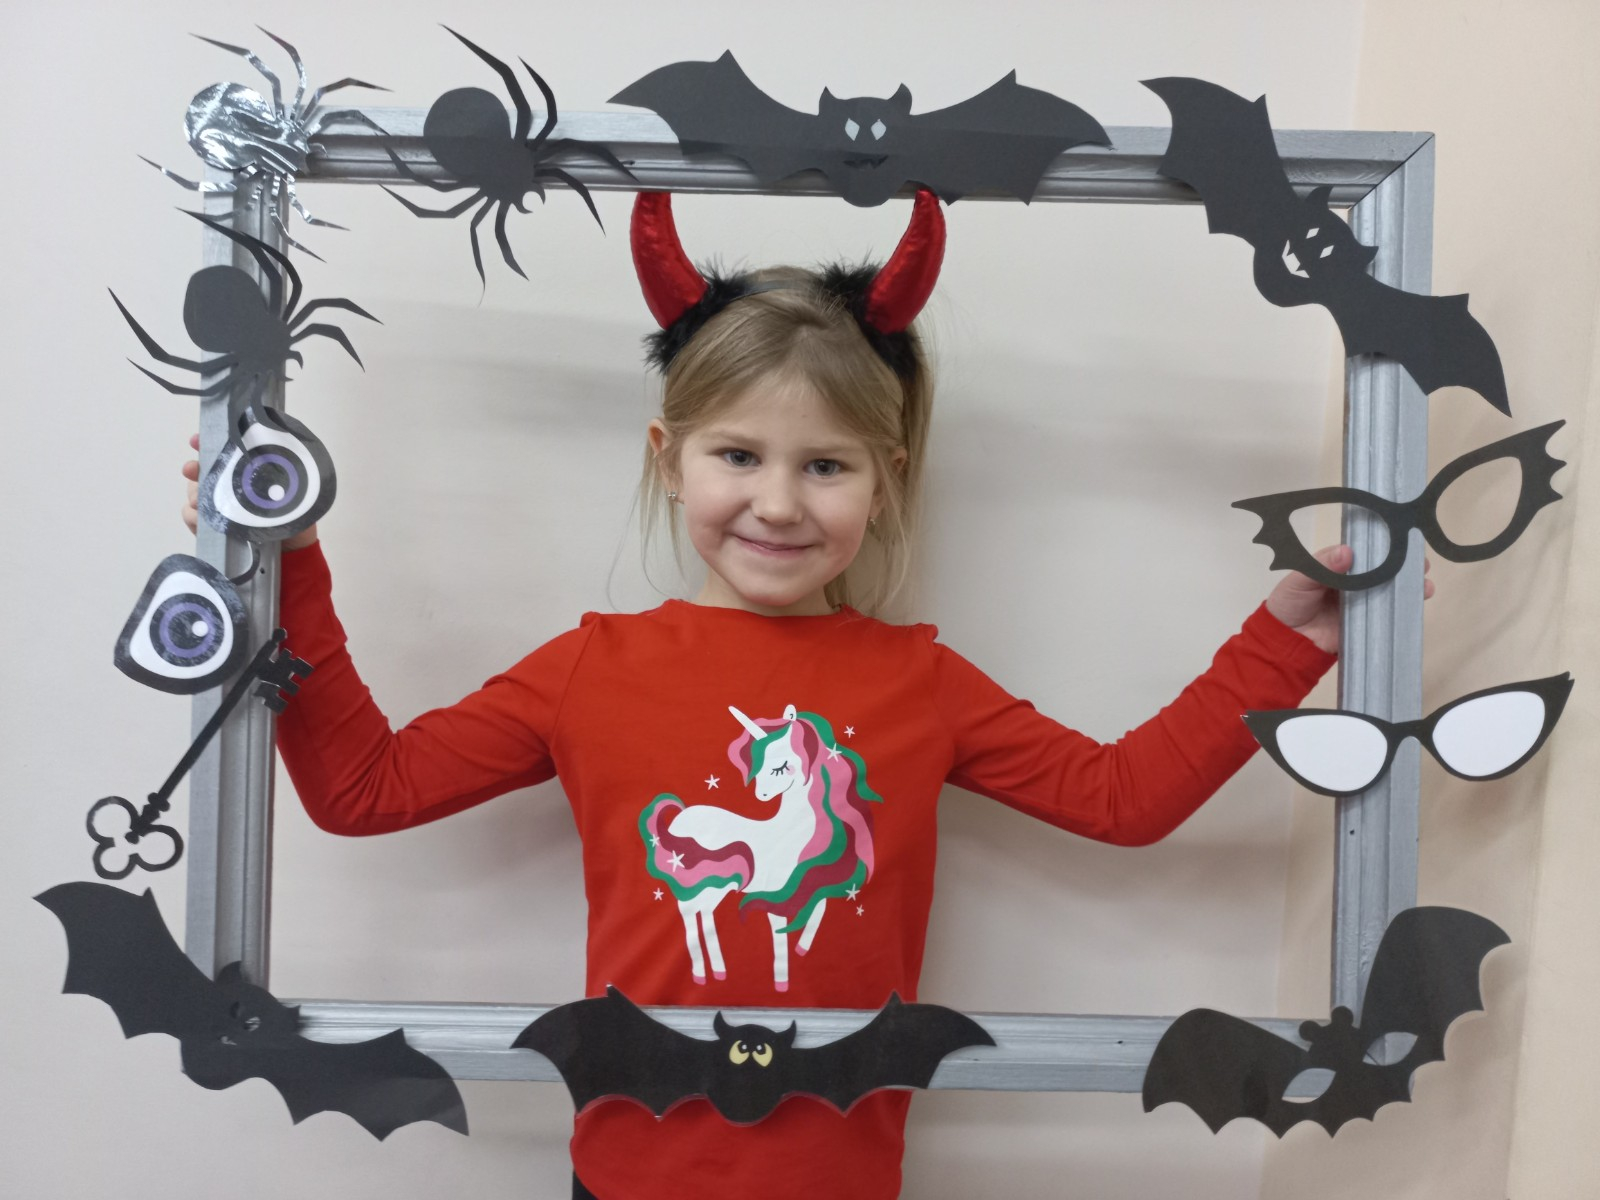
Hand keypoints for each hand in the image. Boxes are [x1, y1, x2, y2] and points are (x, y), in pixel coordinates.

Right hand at [183, 433, 318, 550]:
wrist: (292, 553)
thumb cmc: (295, 518)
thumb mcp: (295, 491)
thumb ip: (283, 474)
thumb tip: (274, 450)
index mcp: (247, 473)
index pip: (222, 453)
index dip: (206, 443)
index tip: (196, 441)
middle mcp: (230, 487)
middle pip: (202, 471)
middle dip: (194, 468)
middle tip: (192, 470)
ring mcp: (219, 506)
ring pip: (193, 493)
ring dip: (194, 494)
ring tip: (201, 500)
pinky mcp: (212, 527)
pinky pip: (191, 517)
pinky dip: (193, 516)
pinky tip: (200, 517)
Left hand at [1264, 544, 1433, 654]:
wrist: (1286, 641)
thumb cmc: (1289, 603)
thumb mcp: (1300, 580)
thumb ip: (1321, 566)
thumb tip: (1348, 552)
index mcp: (1339, 566)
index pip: (1365, 552)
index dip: (1384, 546)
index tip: (1403, 541)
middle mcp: (1355, 582)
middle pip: (1384, 570)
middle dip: (1405, 565)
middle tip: (1420, 564)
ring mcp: (1363, 602)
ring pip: (1391, 590)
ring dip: (1409, 586)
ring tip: (1424, 585)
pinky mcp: (1367, 623)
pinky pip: (1388, 614)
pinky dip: (1403, 609)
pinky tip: (1417, 603)